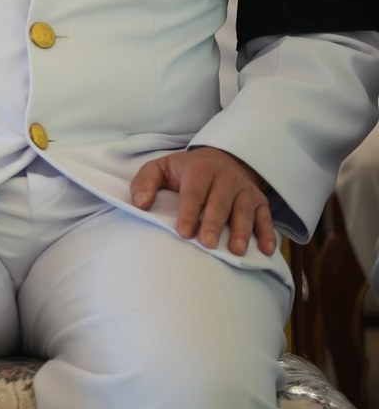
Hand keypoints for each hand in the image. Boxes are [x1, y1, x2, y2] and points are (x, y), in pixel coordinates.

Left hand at [129, 147, 277, 256]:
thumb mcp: (160, 169)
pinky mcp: (260, 200)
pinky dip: (268, 232)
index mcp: (199, 169)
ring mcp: (244, 189)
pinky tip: (266, 249)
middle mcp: (225, 177)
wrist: (221, 158)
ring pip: (244, 210)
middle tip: (208, 244)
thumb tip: (141, 204)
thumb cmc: (185, 170)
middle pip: (220, 202)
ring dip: (242, 231)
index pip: (193, 193)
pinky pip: (266, 216)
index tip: (184, 233)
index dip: (189, 213)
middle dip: (214, 223)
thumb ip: (145, 183)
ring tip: (237, 250)